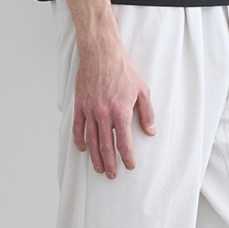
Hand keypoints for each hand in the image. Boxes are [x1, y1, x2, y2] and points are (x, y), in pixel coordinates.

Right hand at [72, 28, 155, 177]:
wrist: (101, 53)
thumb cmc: (123, 70)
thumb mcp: (143, 90)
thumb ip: (147, 113)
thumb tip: (150, 132)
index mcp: (121, 111)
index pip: (124, 142)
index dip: (127, 157)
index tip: (130, 166)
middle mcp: (104, 113)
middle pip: (106, 146)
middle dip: (110, 163)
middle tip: (112, 175)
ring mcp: (89, 110)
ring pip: (91, 140)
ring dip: (95, 157)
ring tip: (99, 169)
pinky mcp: (80, 104)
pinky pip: (78, 127)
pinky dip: (80, 140)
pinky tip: (83, 149)